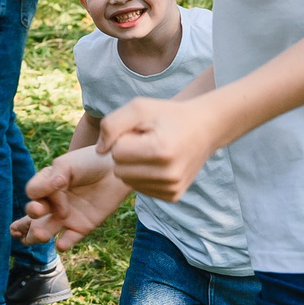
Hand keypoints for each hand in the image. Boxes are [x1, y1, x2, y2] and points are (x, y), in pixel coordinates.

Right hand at [13, 146, 131, 250]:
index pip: (33, 193)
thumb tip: (49, 202)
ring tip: (41, 236)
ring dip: (38, 235)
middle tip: (36, 213)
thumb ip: (51, 180)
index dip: (42, 191)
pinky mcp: (81, 227)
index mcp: (45, 186)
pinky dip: (64, 244)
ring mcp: (65, 217)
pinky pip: (69, 239)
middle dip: (27, 221)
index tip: (61, 183)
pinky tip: (61, 244)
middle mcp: (52, 204)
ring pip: (44, 231)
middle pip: (31, 219)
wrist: (116, 169)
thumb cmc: (89, 162)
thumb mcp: (66, 164)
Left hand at [100, 95, 227, 201]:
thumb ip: (111, 124)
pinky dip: (143, 176)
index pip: (116, 152)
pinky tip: (158, 163)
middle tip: (145, 140)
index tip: (140, 130)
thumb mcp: (139, 107)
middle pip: (119, 170)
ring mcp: (172, 188)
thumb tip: (99, 152)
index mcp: (160, 151)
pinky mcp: (173, 196)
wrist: (205, 128)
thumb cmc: (168, 115)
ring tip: (152, 150)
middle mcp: (168, 174)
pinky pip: (141, 189)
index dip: (123, 138)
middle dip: (125, 153)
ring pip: (128, 181)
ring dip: (133, 165)